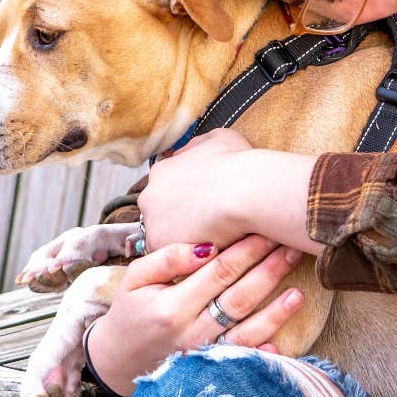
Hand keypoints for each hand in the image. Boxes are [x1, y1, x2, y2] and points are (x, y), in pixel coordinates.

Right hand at [85, 235, 304, 395]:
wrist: (116, 362)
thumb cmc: (131, 310)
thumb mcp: (135, 278)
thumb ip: (168, 258)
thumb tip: (208, 246)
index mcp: (172, 306)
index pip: (220, 271)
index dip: (247, 250)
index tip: (268, 229)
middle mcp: (191, 333)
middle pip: (239, 297)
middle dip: (269, 270)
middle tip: (293, 247)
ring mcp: (203, 356)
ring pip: (247, 333)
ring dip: (276, 313)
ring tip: (299, 292)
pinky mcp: (210, 373)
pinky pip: (241, 362)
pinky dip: (263, 354)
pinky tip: (282, 339)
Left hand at [138, 128, 322, 255]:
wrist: (246, 192)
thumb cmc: (239, 164)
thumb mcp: (220, 138)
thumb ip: (198, 147)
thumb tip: (190, 152)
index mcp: (162, 170)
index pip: (167, 188)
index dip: (188, 198)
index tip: (205, 204)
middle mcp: (149, 196)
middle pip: (161, 213)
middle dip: (181, 219)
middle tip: (209, 225)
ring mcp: (153, 224)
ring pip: (166, 237)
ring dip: (184, 239)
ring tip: (214, 242)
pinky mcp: (162, 248)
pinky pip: (175, 258)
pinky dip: (190, 258)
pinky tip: (212, 252)